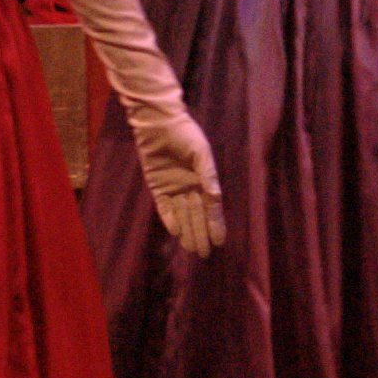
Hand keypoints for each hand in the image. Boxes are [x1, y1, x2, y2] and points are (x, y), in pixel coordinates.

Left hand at [132, 112, 225, 256]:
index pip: (211, 208)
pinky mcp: (157, 187)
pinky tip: (176, 233)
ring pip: (182, 215)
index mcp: (204, 179)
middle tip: (205, 253)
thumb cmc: (185, 134)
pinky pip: (164, 208)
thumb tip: (216, 196)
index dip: (216, 225)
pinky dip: (170, 219)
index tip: (220, 241)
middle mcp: (190, 187)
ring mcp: (173, 188)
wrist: (159, 124)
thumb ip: (207, 174)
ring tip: (192, 249)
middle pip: (197, 215)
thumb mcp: (200, 152)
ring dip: (187, 231)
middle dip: (201, 234)